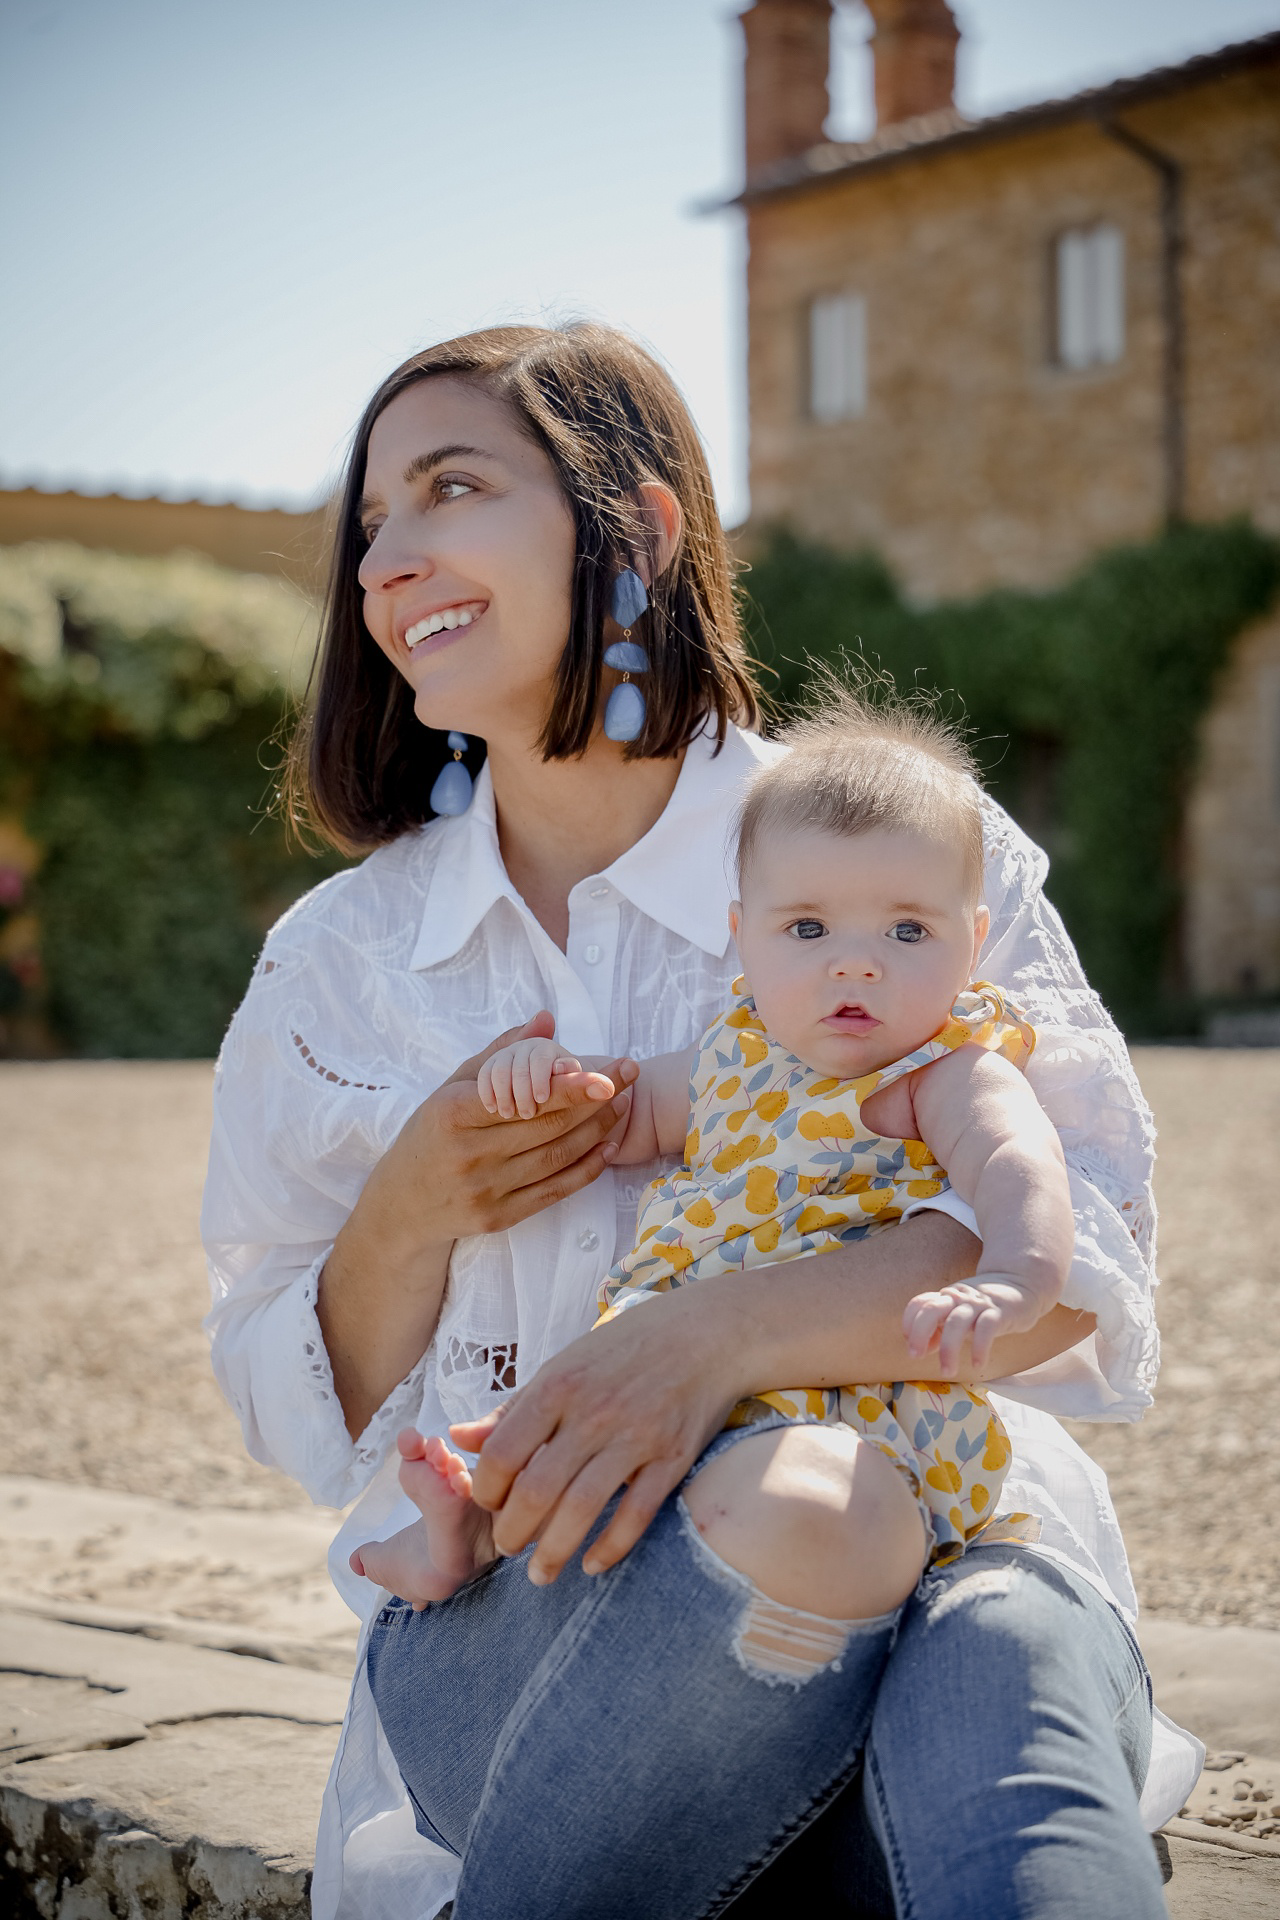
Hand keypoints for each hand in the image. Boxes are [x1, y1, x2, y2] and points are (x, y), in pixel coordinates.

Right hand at [342, 1011, 637, 1261]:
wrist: (402, 1205)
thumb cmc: (430, 1135)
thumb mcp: (452, 1087)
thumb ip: (500, 1053)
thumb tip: (545, 1019)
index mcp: (452, 1114)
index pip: (521, 1097)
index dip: (568, 1087)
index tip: (606, 1072)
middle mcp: (468, 1154)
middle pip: (547, 1126)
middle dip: (595, 1100)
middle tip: (628, 1076)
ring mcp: (485, 1189)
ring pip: (557, 1156)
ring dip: (598, 1130)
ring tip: (623, 1104)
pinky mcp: (499, 1217)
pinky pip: (554, 1190)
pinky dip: (586, 1168)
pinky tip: (607, 1146)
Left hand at [449, 1287, 738, 1586]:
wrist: (705, 1334)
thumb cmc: (624, 1349)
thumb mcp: (562, 1365)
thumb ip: (512, 1408)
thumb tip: (458, 1437)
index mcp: (558, 1387)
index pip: (503, 1453)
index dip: (486, 1489)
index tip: (487, 1504)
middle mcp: (593, 1414)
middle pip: (536, 1490)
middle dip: (513, 1532)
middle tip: (507, 1548)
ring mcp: (635, 1438)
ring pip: (582, 1510)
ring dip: (553, 1552)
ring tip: (539, 1574)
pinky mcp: (671, 1459)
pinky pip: (636, 1515)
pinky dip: (610, 1547)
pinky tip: (592, 1565)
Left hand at [903, 1273, 1046, 1369]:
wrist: (1023, 1283)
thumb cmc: (986, 1304)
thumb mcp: (960, 1312)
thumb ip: (941, 1327)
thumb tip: (922, 1348)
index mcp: (947, 1297)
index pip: (919, 1304)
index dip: (910, 1324)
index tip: (912, 1345)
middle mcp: (959, 1298)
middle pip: (931, 1309)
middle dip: (919, 1333)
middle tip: (915, 1356)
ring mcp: (979, 1304)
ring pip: (956, 1322)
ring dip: (948, 1349)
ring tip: (947, 1371)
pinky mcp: (999, 1312)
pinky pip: (986, 1329)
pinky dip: (979, 1349)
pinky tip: (977, 1365)